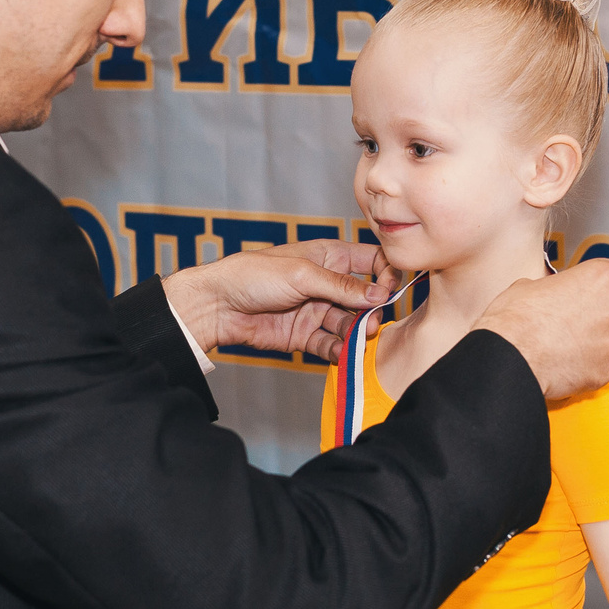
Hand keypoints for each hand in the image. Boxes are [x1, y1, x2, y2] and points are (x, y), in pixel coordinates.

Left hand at [162, 238, 399, 362]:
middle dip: (372, 310)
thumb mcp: (302, 274)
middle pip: (364, 297)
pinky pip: (330, 344)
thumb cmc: (252, 275)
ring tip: (359, 338)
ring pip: (349, 323)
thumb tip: (379, 294)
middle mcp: (326, 283)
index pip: (370, 261)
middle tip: (372, 321)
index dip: (385, 273)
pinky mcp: (304, 335)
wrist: (217, 306)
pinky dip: (339, 350)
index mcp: (328, 256)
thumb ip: (341, 286)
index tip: (390, 289)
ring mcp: (316, 310)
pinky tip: (343, 353)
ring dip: (357, 332)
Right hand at [475, 256, 608, 398]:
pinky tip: (567, 366)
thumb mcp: (530, 286)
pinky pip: (605, 369)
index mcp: (599, 278)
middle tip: (584, 323)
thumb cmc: (515, 320)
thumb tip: (552, 294)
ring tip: (572, 349)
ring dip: (603, 345)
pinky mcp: (606, 372)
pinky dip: (591, 368)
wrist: (509, 359)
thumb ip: (556, 288)